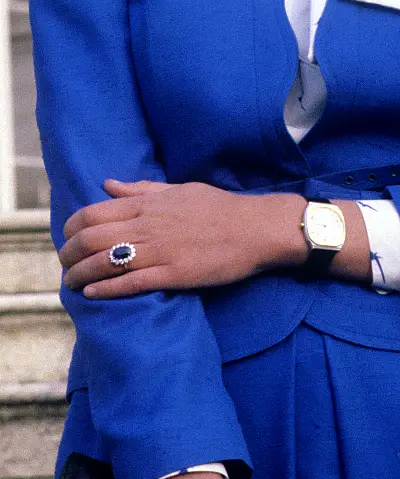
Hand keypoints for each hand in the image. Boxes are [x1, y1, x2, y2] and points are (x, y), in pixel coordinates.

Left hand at [59, 180, 309, 296]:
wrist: (256, 228)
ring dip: (80, 274)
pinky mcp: (173, 274)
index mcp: (149, 204)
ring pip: (105, 262)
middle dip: (69, 253)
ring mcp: (161, 251)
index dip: (72, 228)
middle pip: (92, 238)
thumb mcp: (179, 190)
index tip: (67, 237)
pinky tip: (91, 294)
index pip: (94, 213)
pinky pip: (130, 283)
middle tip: (64, 262)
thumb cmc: (219, 207)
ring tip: (70, 282)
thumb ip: (140, 189)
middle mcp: (149, 225)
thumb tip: (107, 184)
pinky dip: (105, 289)